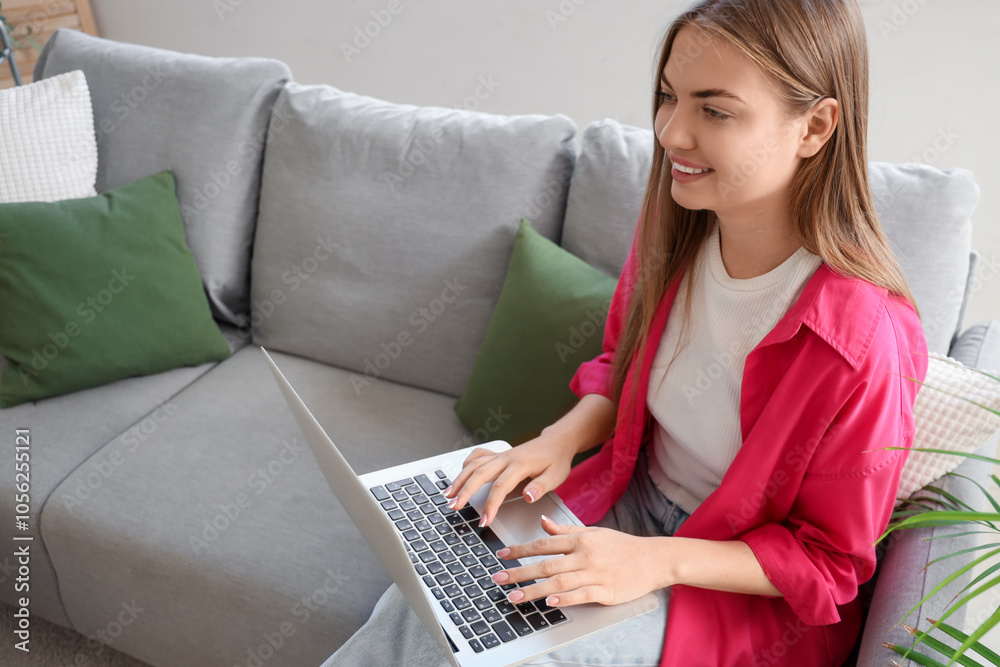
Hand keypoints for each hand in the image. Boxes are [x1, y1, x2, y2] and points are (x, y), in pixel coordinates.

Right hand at [443, 432, 575, 527]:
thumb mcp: (555, 476)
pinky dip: (466, 465)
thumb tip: (527, 497)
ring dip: (459, 479)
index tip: (484, 520)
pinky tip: (459, 476)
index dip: (490, 505)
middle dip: (464, 491)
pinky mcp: (497, 454)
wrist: (556, 442)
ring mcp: (500, 455)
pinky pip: (477, 456)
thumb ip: (540, 487)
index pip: (500, 487)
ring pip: (474, 465)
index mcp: (520, 465)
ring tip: (447, 495)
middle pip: (479, 474)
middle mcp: (506, 458)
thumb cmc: (556, 460)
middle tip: (453, 506)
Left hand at [491, 516, 667, 606]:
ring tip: (515, 596)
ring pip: (559, 581)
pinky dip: (565, 598)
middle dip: (519, 572)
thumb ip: (565, 529)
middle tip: (498, 579)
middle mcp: (585, 555)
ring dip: (534, 590)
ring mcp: (596, 573)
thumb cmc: (622, 546)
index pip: (544, 544)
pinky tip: (549, 601)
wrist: (654, 559)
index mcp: (580, 539)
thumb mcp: (593, 532)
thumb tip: (542, 521)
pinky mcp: (606, 591)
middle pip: (546, 564)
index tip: (502, 555)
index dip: (521, 550)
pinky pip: (581, 594)